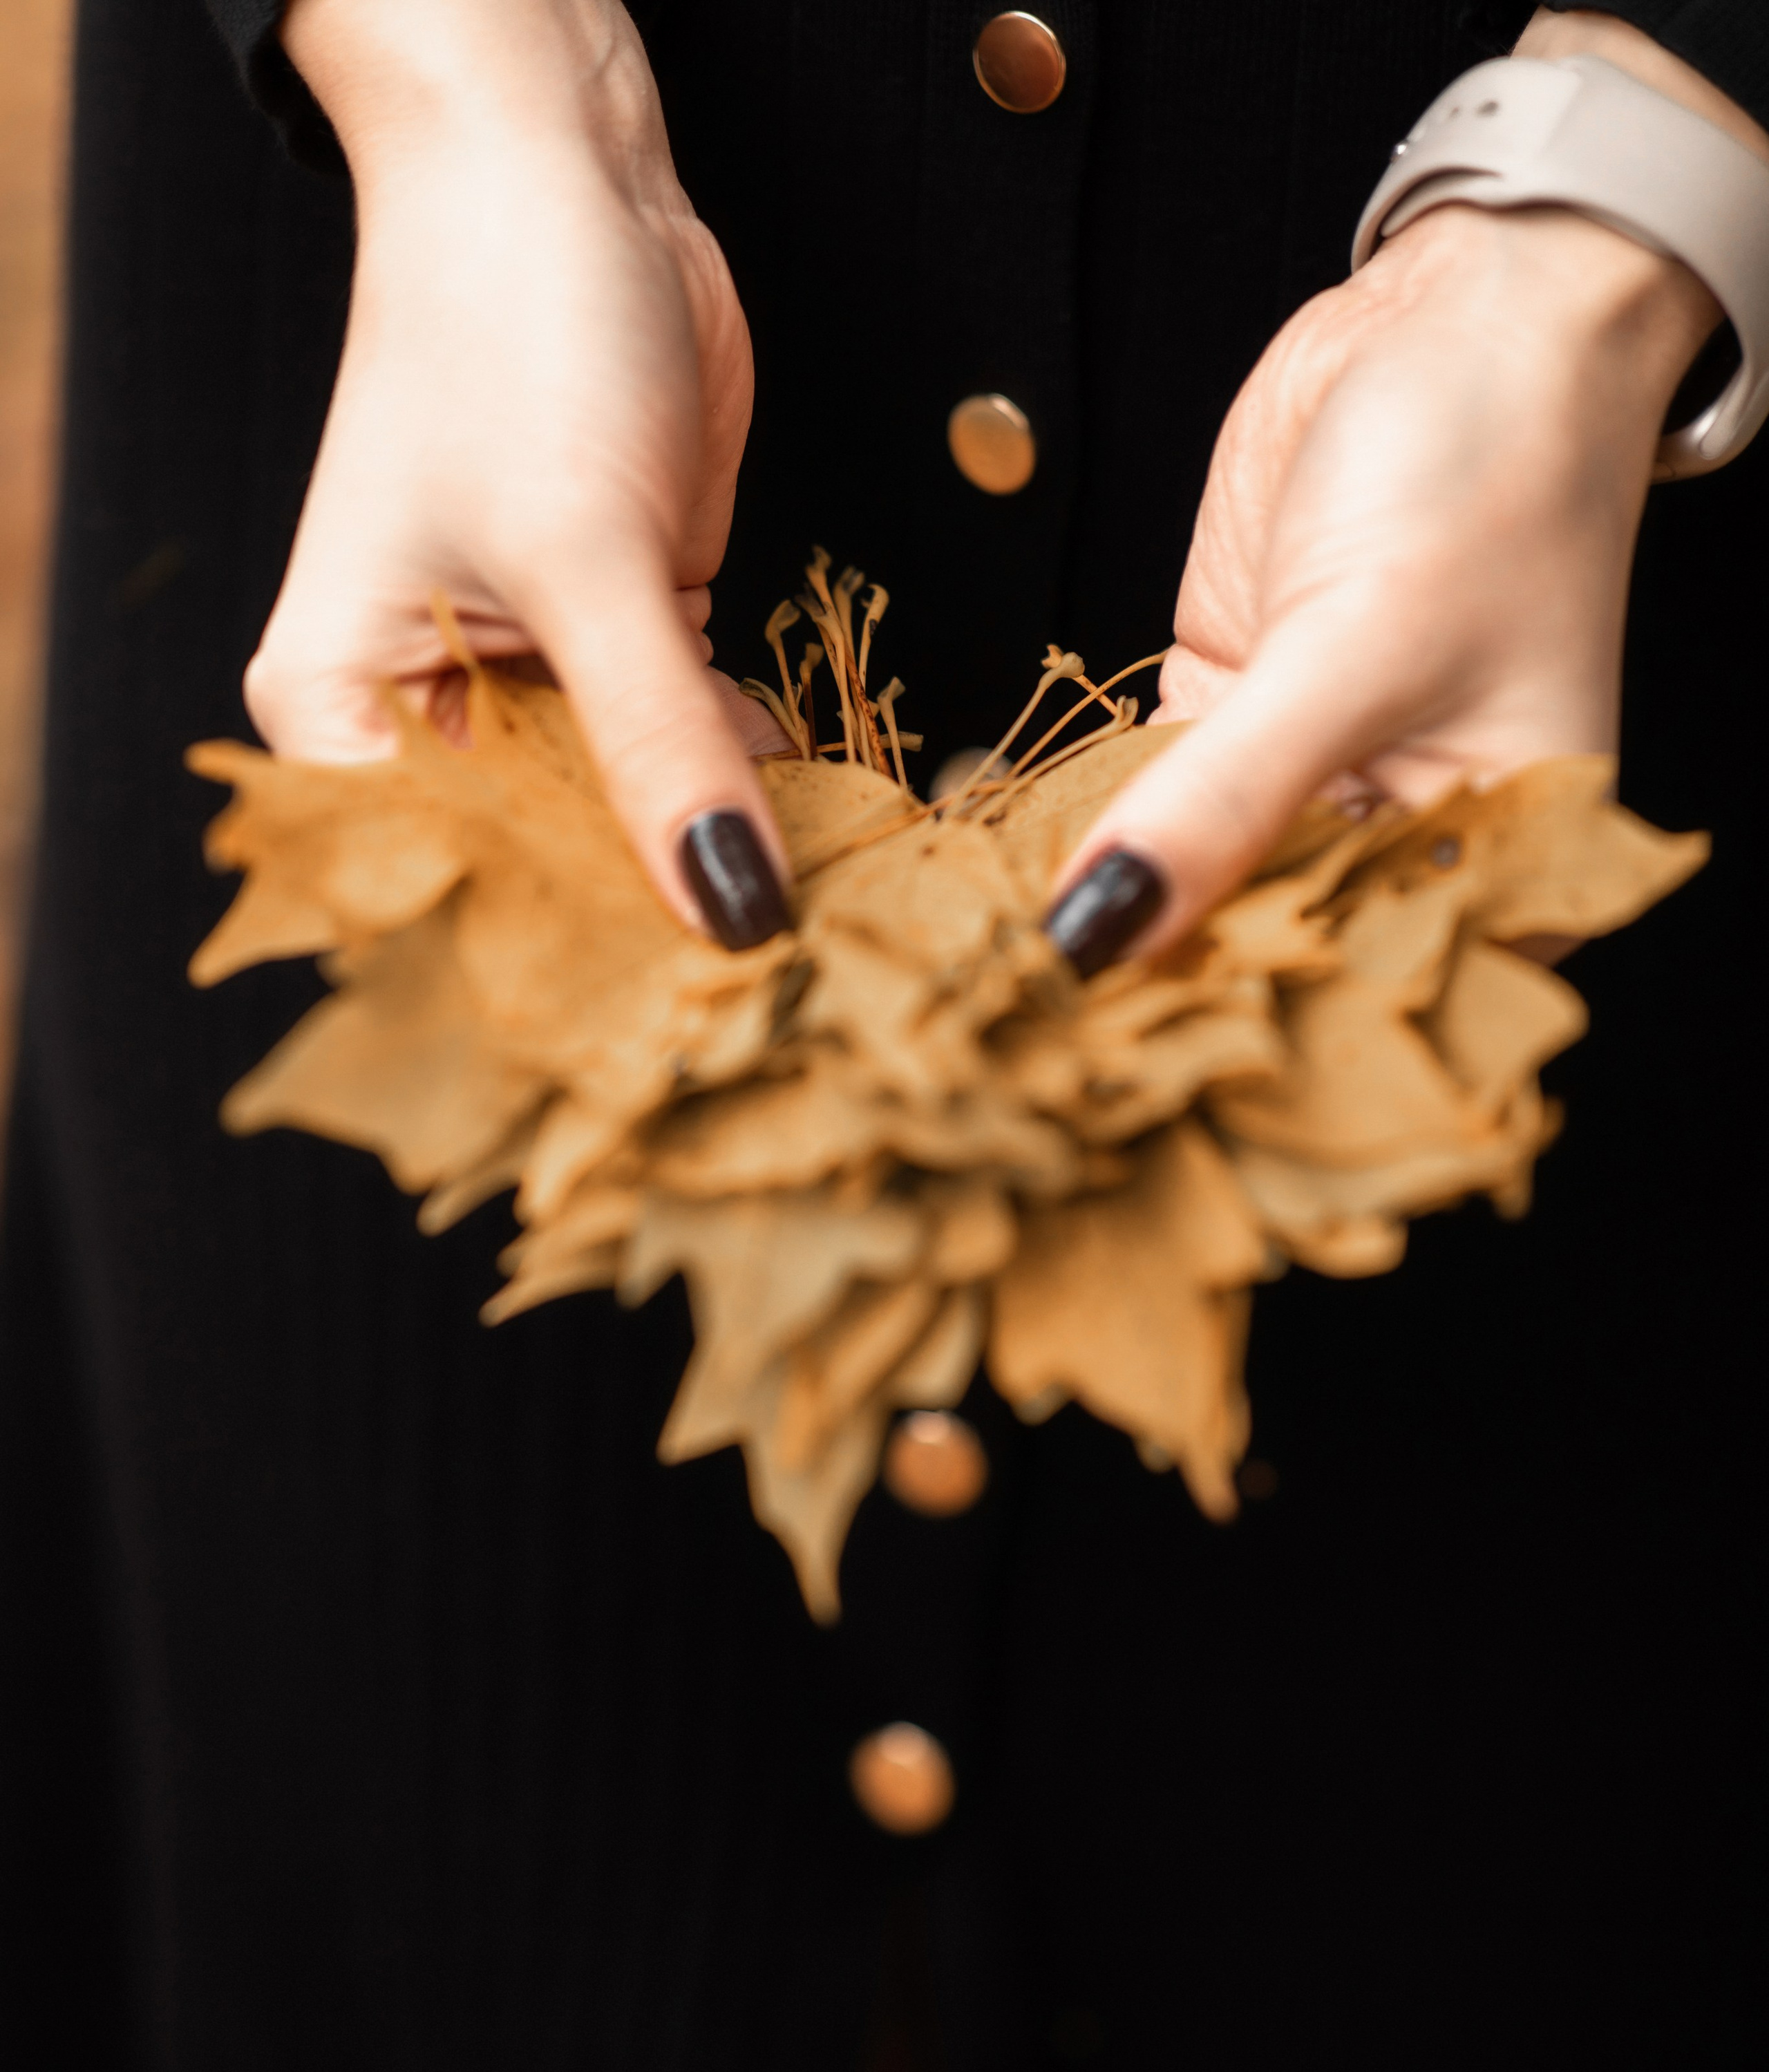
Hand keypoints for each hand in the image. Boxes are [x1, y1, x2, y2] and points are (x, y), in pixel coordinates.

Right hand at [247, 0, 788, 945]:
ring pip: (624, 823)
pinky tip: (823, 847)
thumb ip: (659, 748)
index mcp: (346, 714)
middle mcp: (428, 720)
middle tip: (775, 1016)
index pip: (437, 895)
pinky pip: (685, 757)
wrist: (566, 173)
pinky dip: (749, 793)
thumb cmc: (511, 330)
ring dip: (714, 867)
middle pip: (537, 877)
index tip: (670, 1042)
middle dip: (649, 930)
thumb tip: (734, 914)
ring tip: (820, 952)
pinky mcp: (622, 648)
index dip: (549, 970)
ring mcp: (528, 688)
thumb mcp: (589, 560)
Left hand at [1043, 194, 1718, 976]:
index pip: (1349, 1005)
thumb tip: (1099, 927)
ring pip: (1191, 891)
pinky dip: (1083, 838)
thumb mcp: (1356, 649)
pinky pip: (1146, 812)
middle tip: (1008, 1038)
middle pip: (1259, 961)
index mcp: (1497, 879)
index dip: (1229, 1043)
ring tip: (982, 981)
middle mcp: (1402, 856)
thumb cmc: (1488, 474)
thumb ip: (1226, 800)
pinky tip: (1000, 882)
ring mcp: (1310, 796)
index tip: (1100, 1074)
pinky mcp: (1232, 728)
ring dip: (1097, 920)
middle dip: (1144, 992)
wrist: (1470, 316)